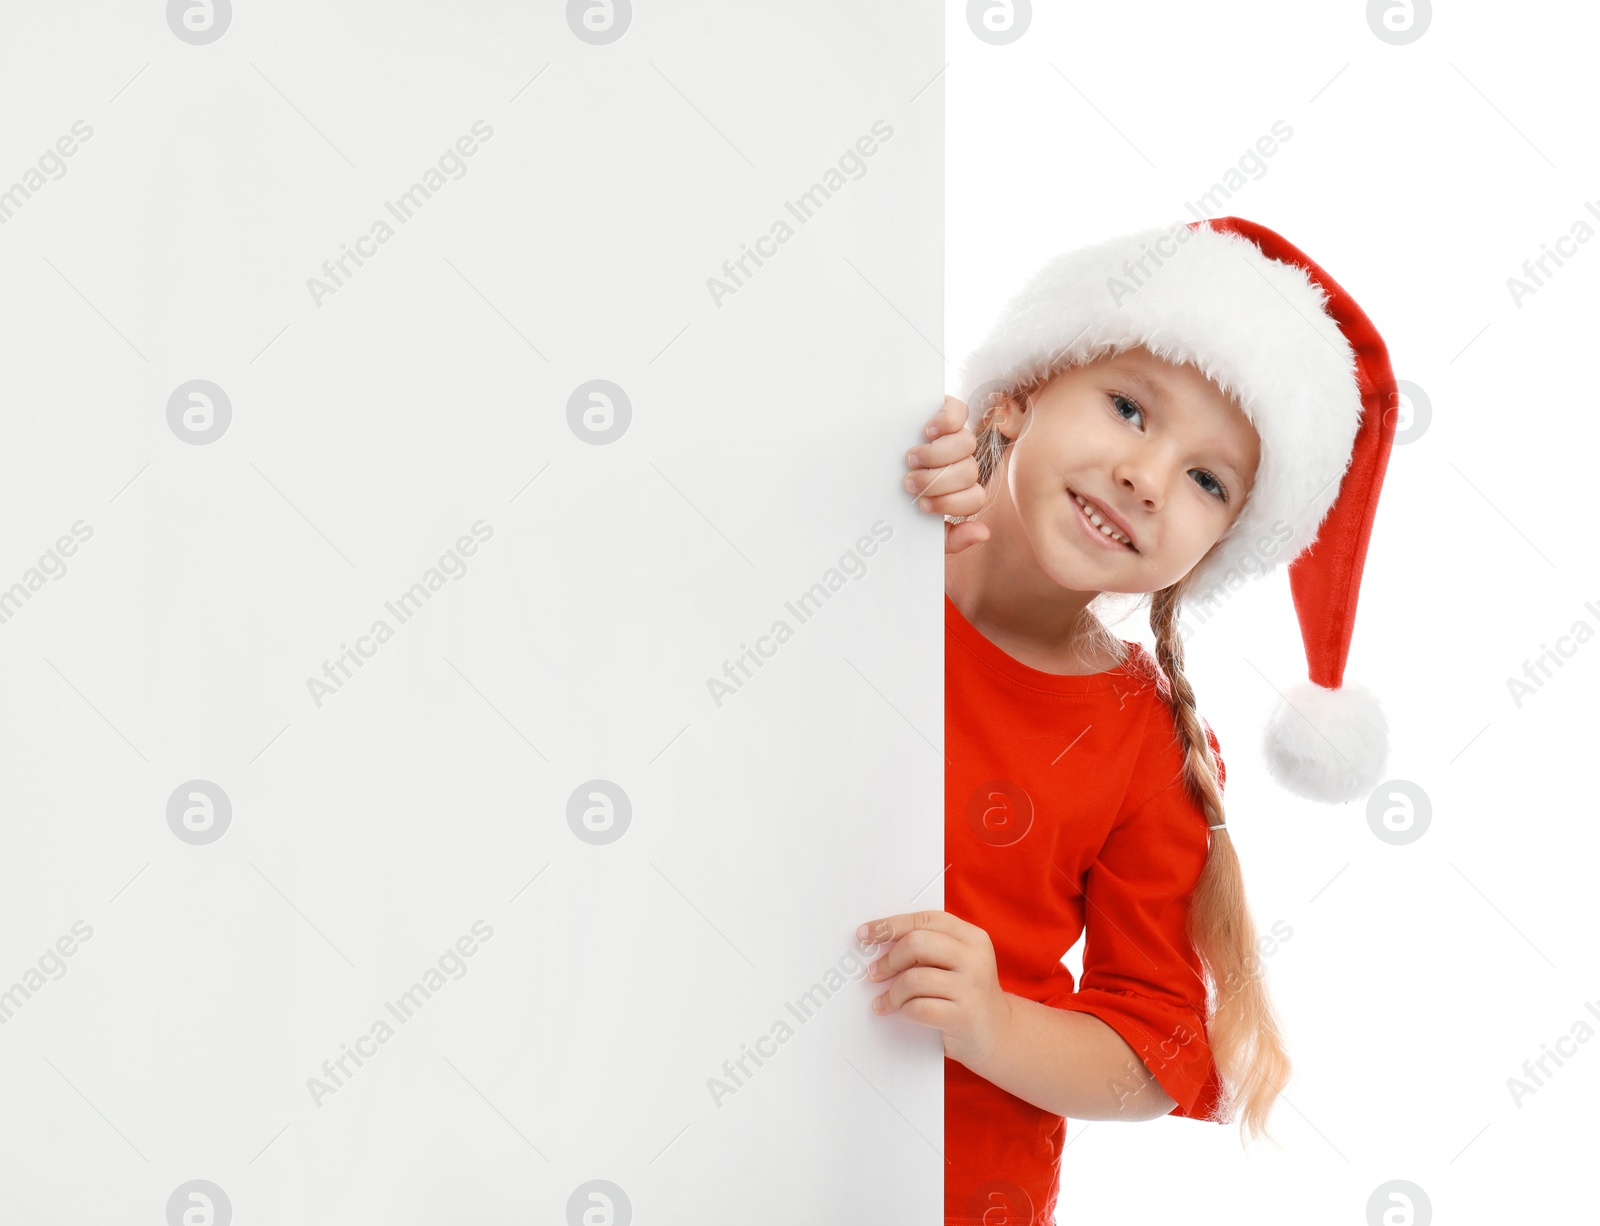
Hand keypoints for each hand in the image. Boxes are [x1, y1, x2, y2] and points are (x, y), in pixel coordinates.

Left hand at [858, 910, 1010, 1067]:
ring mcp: (972, 987)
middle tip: (874, 973)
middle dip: (889, 960)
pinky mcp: (964, 1017)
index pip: (925, 920)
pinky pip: (920, 1008)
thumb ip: (929, 947)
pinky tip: (902, 1013)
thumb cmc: (966, 994)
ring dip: (892, 992)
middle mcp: (975, 958)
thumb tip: (878, 941)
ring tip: (885, 1001)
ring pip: (914, 979)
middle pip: (917, 944)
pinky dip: (905, 1010)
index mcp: (972, 937)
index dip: (891, 925)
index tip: (865, 934)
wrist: (999, 1034)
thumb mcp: (957, 962)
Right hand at [905, 397, 989, 554]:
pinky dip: (946, 421)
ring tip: (912, 458)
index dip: (952, 504)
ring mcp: (954, 437)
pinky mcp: (945, 413)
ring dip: (937, 454)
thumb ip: (951, 539)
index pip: (975, 498)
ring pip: (966, 444)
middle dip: (938, 481)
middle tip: (910, 482)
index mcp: (958, 492)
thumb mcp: (919, 530)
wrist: (866, 474)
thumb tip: (982, 532)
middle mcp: (960, 464)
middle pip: (970, 471)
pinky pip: (959, 412)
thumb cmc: (893, 505)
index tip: (922, 505)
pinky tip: (928, 431)